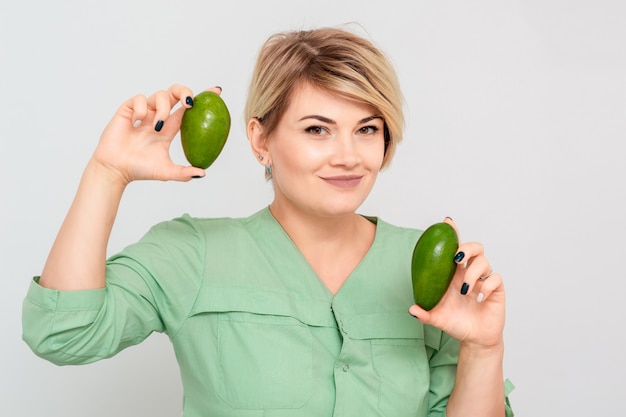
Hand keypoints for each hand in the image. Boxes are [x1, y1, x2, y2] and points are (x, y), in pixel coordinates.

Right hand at [91, 84, 220, 184]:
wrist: (116, 169)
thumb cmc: (140, 169)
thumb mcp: (166, 172)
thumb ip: (184, 173)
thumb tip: (202, 173)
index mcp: (169, 128)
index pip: (187, 109)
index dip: (201, 98)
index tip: (217, 92)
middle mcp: (158, 116)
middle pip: (175, 93)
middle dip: (184, 92)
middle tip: (189, 103)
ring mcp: (144, 112)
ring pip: (160, 95)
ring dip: (162, 108)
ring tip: (156, 126)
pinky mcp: (128, 109)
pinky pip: (139, 99)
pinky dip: (141, 108)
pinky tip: (137, 122)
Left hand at [409, 217, 505, 348]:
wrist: (474, 339)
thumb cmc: (456, 323)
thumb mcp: (437, 318)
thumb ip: (424, 313)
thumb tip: (412, 309)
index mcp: (454, 275)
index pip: (455, 248)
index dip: (453, 234)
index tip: (447, 222)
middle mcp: (469, 273)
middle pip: (474, 248)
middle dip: (467, 248)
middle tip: (458, 258)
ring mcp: (484, 281)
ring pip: (484, 262)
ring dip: (473, 273)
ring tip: (465, 291)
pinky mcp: (496, 290)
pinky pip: (495, 279)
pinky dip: (486, 286)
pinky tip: (480, 297)